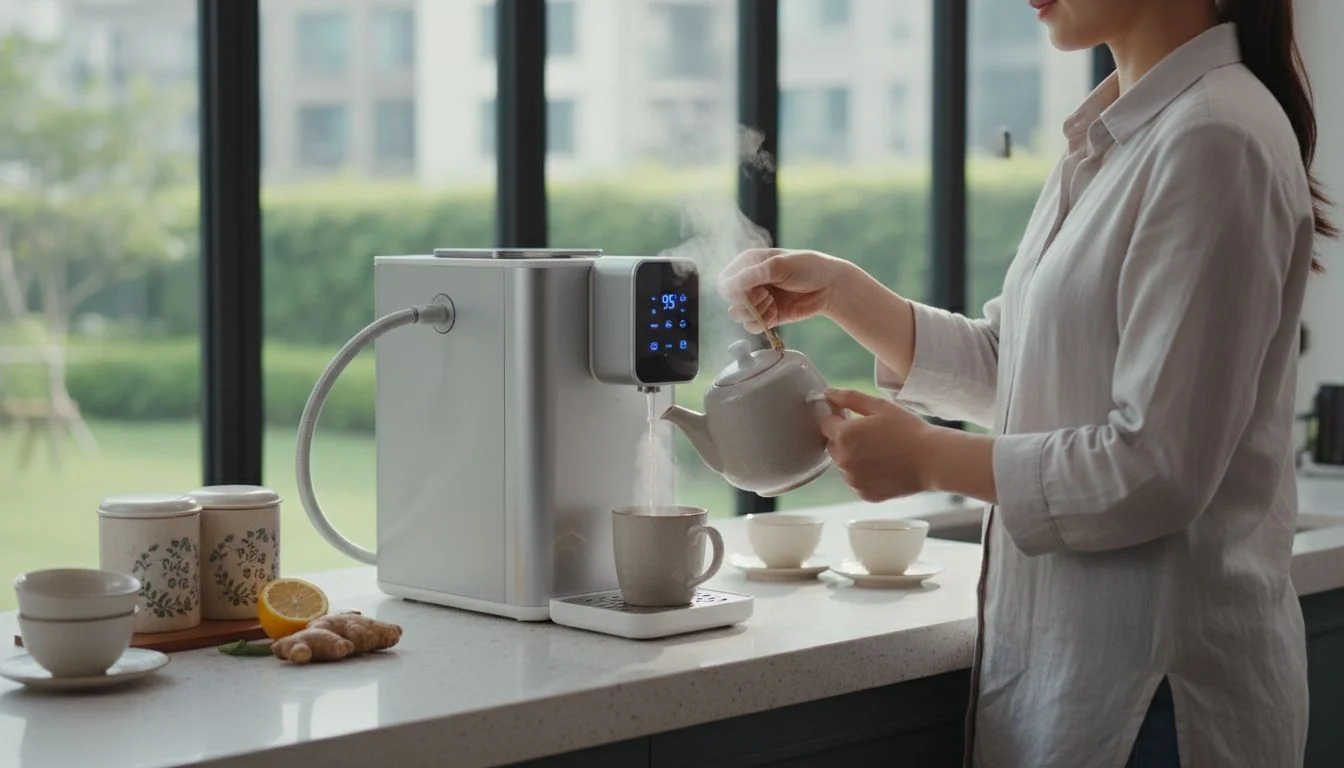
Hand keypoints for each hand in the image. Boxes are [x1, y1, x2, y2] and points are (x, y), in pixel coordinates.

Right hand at [717, 248, 852, 332]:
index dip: (732, 290)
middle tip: (766, 296)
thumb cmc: (807, 267)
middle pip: (730, 300)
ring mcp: (759, 300)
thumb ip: (752, 275)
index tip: (749, 291)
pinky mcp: (768, 316)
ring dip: (754, 313)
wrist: (830, 286)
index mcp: (749, 263)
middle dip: (746, 302)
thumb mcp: (779, 266)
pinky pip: (752, 326)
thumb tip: (729, 286)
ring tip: (772, 305)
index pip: (725, 281)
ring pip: (739, 315)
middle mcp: (751, 282)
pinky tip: (775, 314)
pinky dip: (761, 323)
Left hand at [820, 388, 935, 502]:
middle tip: (872, 434)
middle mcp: (843, 461)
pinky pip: (857, 480)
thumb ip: (850, 398)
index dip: (838, 418)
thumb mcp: (880, 406)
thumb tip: (828, 393)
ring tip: (881, 451)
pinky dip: (865, 474)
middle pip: (833, 445)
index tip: (855, 417)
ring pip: (844, 464)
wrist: (932, 460)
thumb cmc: (908, 430)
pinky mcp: (864, 494)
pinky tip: (884, 466)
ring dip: (854, 457)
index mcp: (844, 436)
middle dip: (845, 438)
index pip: (826, 424)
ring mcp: (853, 480)